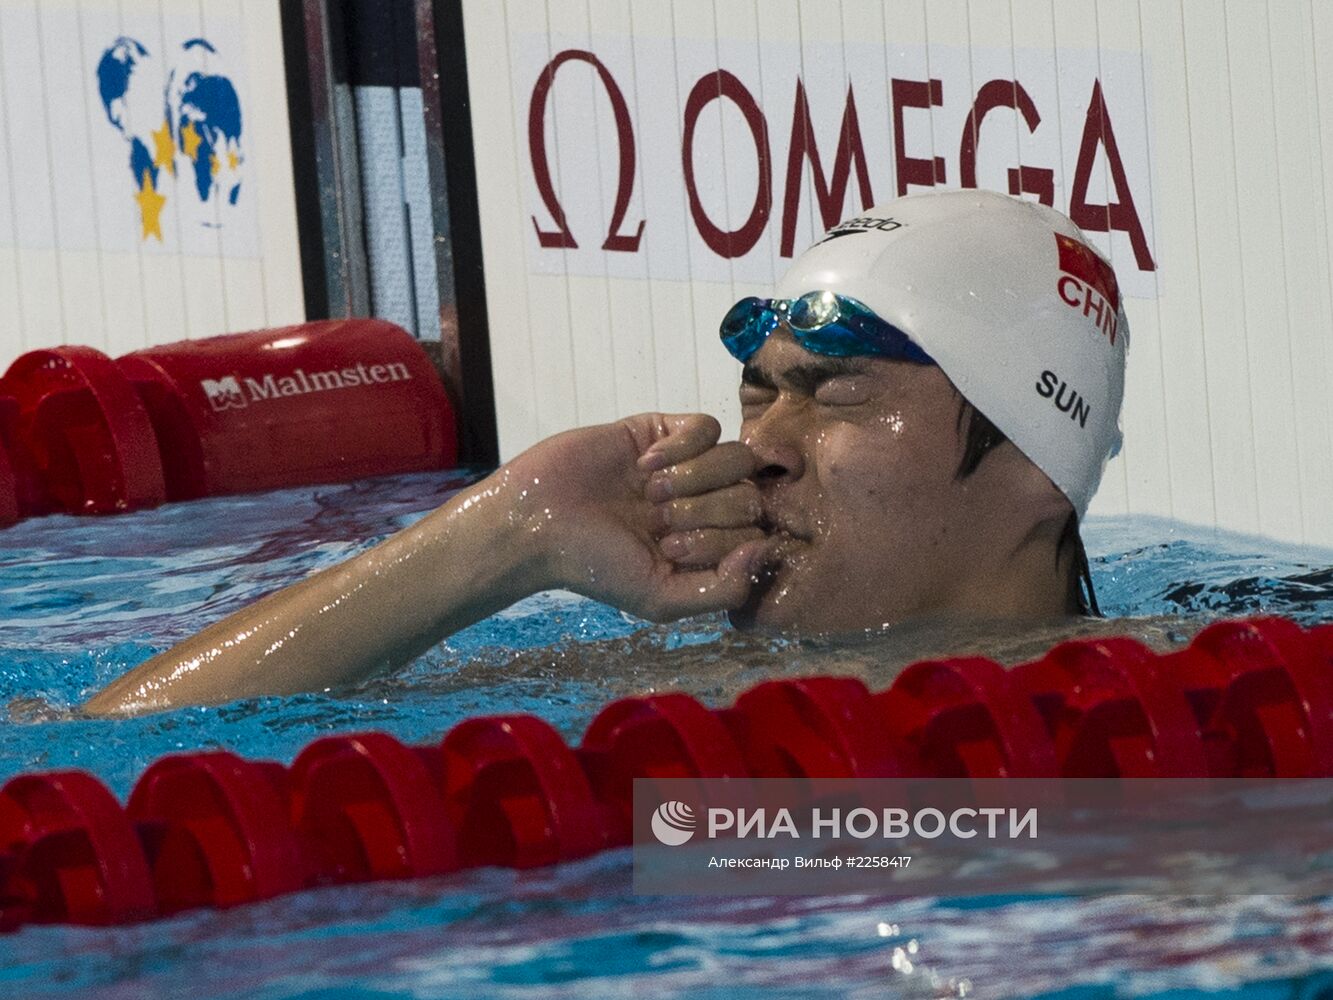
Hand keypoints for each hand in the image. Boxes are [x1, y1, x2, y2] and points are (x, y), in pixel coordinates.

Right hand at [506, 413, 776, 620]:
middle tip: (656, 520)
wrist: (536, 523)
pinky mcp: (663, 431)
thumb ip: (723, 588)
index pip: (757, 533)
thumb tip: (765, 549)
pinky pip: (707, 426)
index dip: (721, 540)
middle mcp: (705, 505)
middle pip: (752, 494)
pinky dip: (680, 446)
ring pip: (736, 457)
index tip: (669, 548)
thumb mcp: (661, 598)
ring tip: (649, 492)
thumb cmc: (595, 566)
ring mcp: (688, 466)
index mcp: (709, 546)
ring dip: (694, 477)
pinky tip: (644, 464)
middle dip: (705, 510)